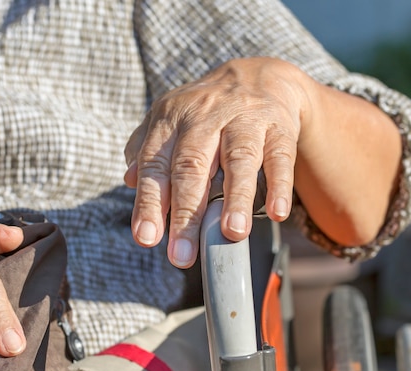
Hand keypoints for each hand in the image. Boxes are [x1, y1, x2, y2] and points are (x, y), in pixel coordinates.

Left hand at [124, 57, 307, 267]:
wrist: (260, 75)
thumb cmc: (207, 109)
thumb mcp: (171, 119)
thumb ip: (147, 148)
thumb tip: (130, 181)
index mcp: (172, 119)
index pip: (156, 164)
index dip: (150, 202)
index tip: (146, 238)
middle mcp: (205, 116)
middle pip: (192, 165)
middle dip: (186, 213)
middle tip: (182, 255)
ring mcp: (245, 118)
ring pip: (239, 158)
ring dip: (235, 198)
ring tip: (231, 234)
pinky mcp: (279, 126)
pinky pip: (280, 155)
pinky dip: (279, 184)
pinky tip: (276, 212)